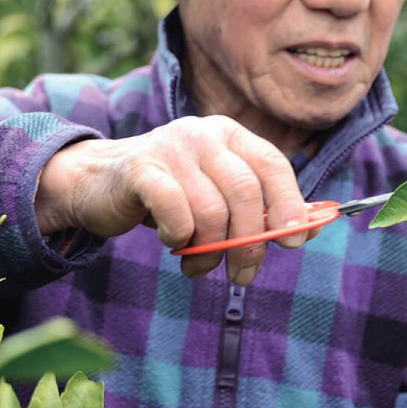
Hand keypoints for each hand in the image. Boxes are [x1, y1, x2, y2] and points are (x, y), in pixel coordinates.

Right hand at [34, 115, 308, 284]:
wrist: (99, 185)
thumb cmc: (170, 195)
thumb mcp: (217, 195)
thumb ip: (260, 209)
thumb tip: (308, 230)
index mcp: (230, 135)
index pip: (271, 164)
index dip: (289, 204)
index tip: (294, 242)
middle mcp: (203, 133)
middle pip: (245, 192)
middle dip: (249, 242)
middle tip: (242, 274)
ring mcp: (170, 147)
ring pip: (210, 210)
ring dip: (209, 250)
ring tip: (197, 265)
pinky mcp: (139, 168)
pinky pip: (175, 211)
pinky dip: (179, 236)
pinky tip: (172, 242)